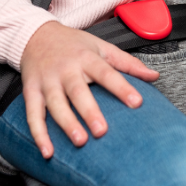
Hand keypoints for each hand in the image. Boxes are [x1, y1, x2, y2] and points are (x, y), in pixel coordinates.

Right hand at [20, 22, 159, 158]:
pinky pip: (33, 114)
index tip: (137, 103)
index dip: (122, 88)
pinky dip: (38, 134)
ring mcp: (47, 81)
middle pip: (78, 91)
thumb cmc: (72, 44)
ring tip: (80, 141)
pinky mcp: (31, 91)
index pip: (106, 73)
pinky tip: (48, 151)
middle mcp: (65, 69)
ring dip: (66, 123)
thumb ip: (127, 63)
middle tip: (102, 131)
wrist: (35, 34)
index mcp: (86, 58)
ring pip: (55, 104)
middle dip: (89, 111)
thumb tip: (154, 76)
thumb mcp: (101, 47)